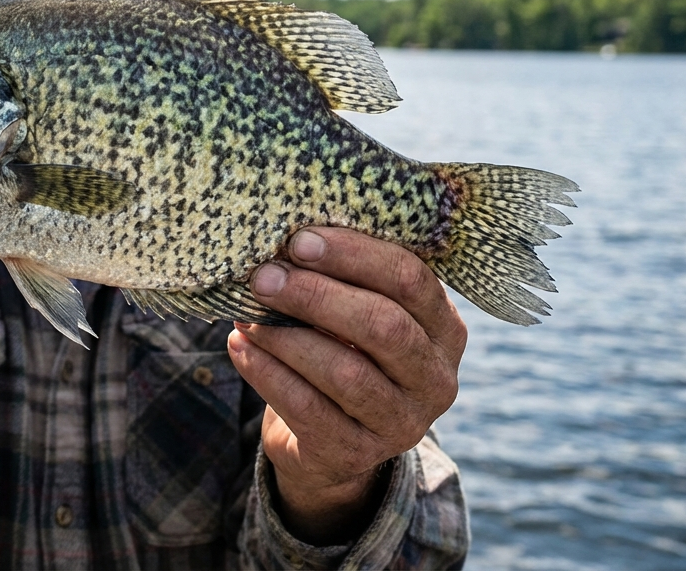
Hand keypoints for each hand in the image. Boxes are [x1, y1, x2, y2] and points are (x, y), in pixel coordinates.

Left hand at [227, 227, 466, 545]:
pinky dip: (268, 373)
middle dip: (317, 295)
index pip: (410, 279)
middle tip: (264, 276)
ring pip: (346, 372)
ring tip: (247, 314)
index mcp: (445, 328)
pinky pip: (308, 409)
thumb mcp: (360, 313)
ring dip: (287, 336)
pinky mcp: (358, 453)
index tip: (298, 239)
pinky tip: (240, 346)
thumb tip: (287, 232)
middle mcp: (436, 378)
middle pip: (383, 326)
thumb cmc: (344, 352)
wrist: (332, 442)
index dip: (353, 255)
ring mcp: (402, 422)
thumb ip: (347, 277)